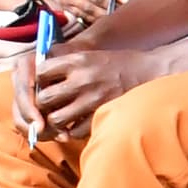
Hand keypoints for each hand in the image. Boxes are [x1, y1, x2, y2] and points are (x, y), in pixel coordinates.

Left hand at [28, 41, 172, 137]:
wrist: (148, 71)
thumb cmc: (116, 64)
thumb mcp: (89, 56)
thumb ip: (65, 65)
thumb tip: (39, 78)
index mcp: (78, 60)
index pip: (41, 72)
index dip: (39, 79)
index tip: (44, 82)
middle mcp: (82, 79)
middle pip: (44, 98)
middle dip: (44, 104)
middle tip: (50, 104)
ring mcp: (92, 99)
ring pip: (56, 118)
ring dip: (56, 119)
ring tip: (62, 116)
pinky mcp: (101, 114)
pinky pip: (75, 131)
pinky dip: (72, 130)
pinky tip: (76, 124)